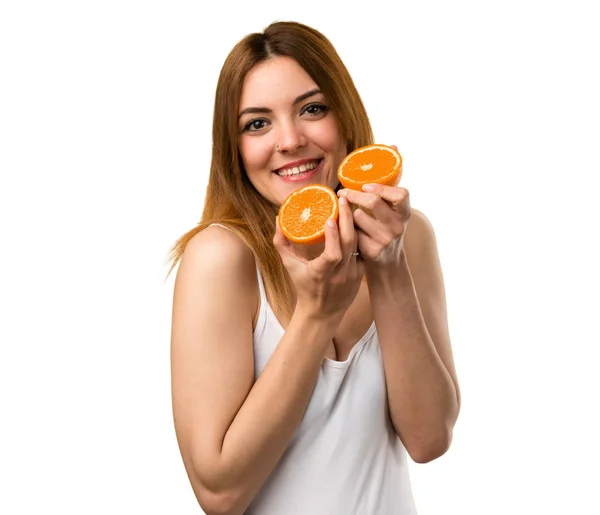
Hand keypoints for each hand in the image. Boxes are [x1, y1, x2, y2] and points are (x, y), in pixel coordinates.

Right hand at [273, 196, 363, 319]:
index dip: (333, 237)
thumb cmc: (304, 287)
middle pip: (349, 244)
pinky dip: (359, 235)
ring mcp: (353, 275)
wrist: (322, 313)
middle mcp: (339, 275)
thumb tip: (279, 219)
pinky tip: (355, 221)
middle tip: (344, 200)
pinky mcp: (361, 274)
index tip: (329, 219)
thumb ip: (282, 243)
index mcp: (320, 274)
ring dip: (354, 224)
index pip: (332, 255)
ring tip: (350, 205)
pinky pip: (362, 250)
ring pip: (358, 245)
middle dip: (347, 219)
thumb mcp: (289, 266)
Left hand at [337, 184, 410, 268]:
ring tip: (348, 214)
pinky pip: (353, 232)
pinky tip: (348, 229)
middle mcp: (398, 226)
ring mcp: (386, 240)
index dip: (381, 188)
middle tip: (343, 192)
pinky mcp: (373, 251)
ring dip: (350, 213)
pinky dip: (348, 228)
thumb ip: (384, 199)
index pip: (401, 195)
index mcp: (404, 213)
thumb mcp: (392, 214)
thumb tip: (356, 178)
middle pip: (373, 202)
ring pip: (359, 216)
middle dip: (354, 194)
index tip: (365, 186)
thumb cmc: (385, 228)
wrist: (388, 260)